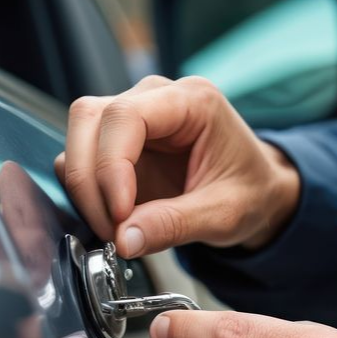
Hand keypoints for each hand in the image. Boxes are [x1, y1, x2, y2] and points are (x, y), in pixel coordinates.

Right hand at [55, 76, 300, 257]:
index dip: (112, 165)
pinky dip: (86, 191)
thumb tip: (124, 240)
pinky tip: (113, 217)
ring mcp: (133, 115)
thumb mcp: (224, 214)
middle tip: (111, 229)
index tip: (120, 214)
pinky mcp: (118, 141)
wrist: (257, 191)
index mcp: (191, 101)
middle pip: (90, 116)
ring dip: (84, 187)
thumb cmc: (249, 190)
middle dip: (90, 179)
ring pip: (79, 134)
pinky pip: (81, 157)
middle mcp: (157, 97)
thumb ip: (174, 224)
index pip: (126, 115)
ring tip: (116, 227)